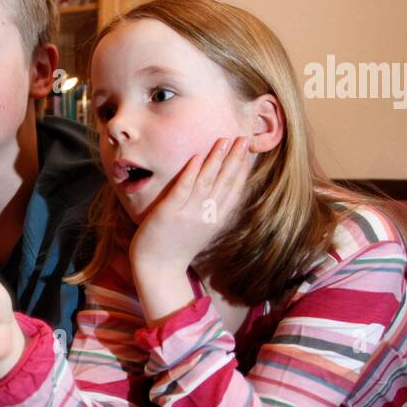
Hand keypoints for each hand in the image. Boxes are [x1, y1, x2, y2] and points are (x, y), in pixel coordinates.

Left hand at [129, 135, 252, 275]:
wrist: (159, 268)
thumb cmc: (178, 248)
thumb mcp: (203, 230)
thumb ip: (213, 211)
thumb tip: (221, 191)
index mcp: (217, 220)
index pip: (235, 190)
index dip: (242, 169)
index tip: (248, 150)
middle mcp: (207, 216)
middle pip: (225, 182)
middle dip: (235, 158)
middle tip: (243, 137)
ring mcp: (189, 214)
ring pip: (207, 181)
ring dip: (216, 159)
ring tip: (224, 140)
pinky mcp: (170, 212)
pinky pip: (183, 189)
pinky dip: (191, 172)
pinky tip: (198, 157)